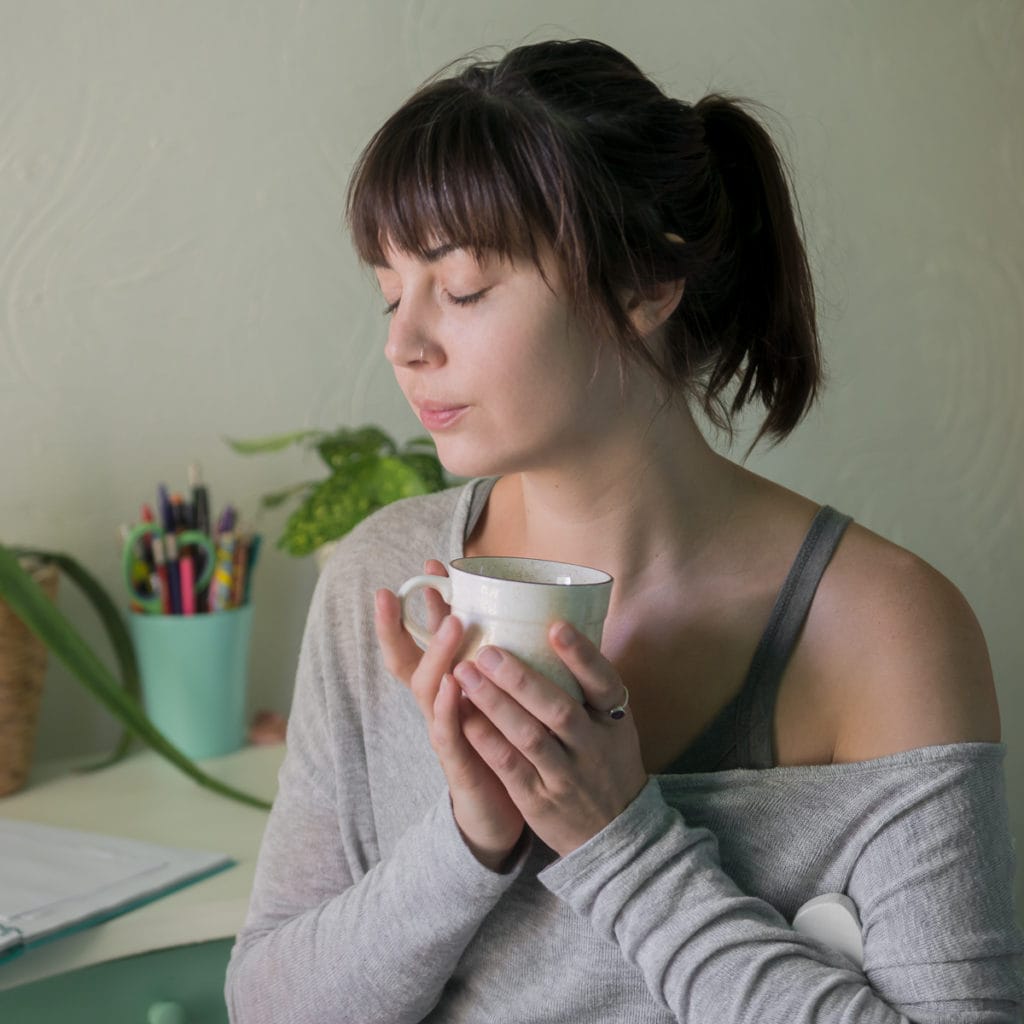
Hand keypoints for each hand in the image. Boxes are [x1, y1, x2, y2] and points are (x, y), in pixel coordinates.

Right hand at [375, 561, 524, 870]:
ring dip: (439, 653)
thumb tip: (526, 610)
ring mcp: (444, 732)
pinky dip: (447, 708)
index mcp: (449, 687)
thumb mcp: (495, 697)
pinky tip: (453, 686)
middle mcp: (439, 705)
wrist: (500, 813)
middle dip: (408, 622)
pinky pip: (446, 733)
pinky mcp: (457, 762)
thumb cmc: (500, 746)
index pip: (423, 639)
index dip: (421, 602)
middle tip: (412, 588)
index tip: (421, 567)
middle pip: (412, 658)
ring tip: (453, 623)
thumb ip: (502, 660)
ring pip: (429, 688)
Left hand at [452, 623, 648, 857]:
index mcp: (615, 720)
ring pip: (528, 737)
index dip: (581, 655)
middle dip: (520, 679)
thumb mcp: (616, 725)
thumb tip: (557, 626)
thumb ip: (591, 686)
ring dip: (494, 704)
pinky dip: (486, 740)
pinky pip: (509, 767)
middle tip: (485, 650)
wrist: (615, 834)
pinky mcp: (539, 800)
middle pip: (558, 709)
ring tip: (464, 674)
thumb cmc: (608, 762)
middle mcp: (592, 747)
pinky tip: (462, 716)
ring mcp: (566, 776)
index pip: (604, 681)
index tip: (555, 626)